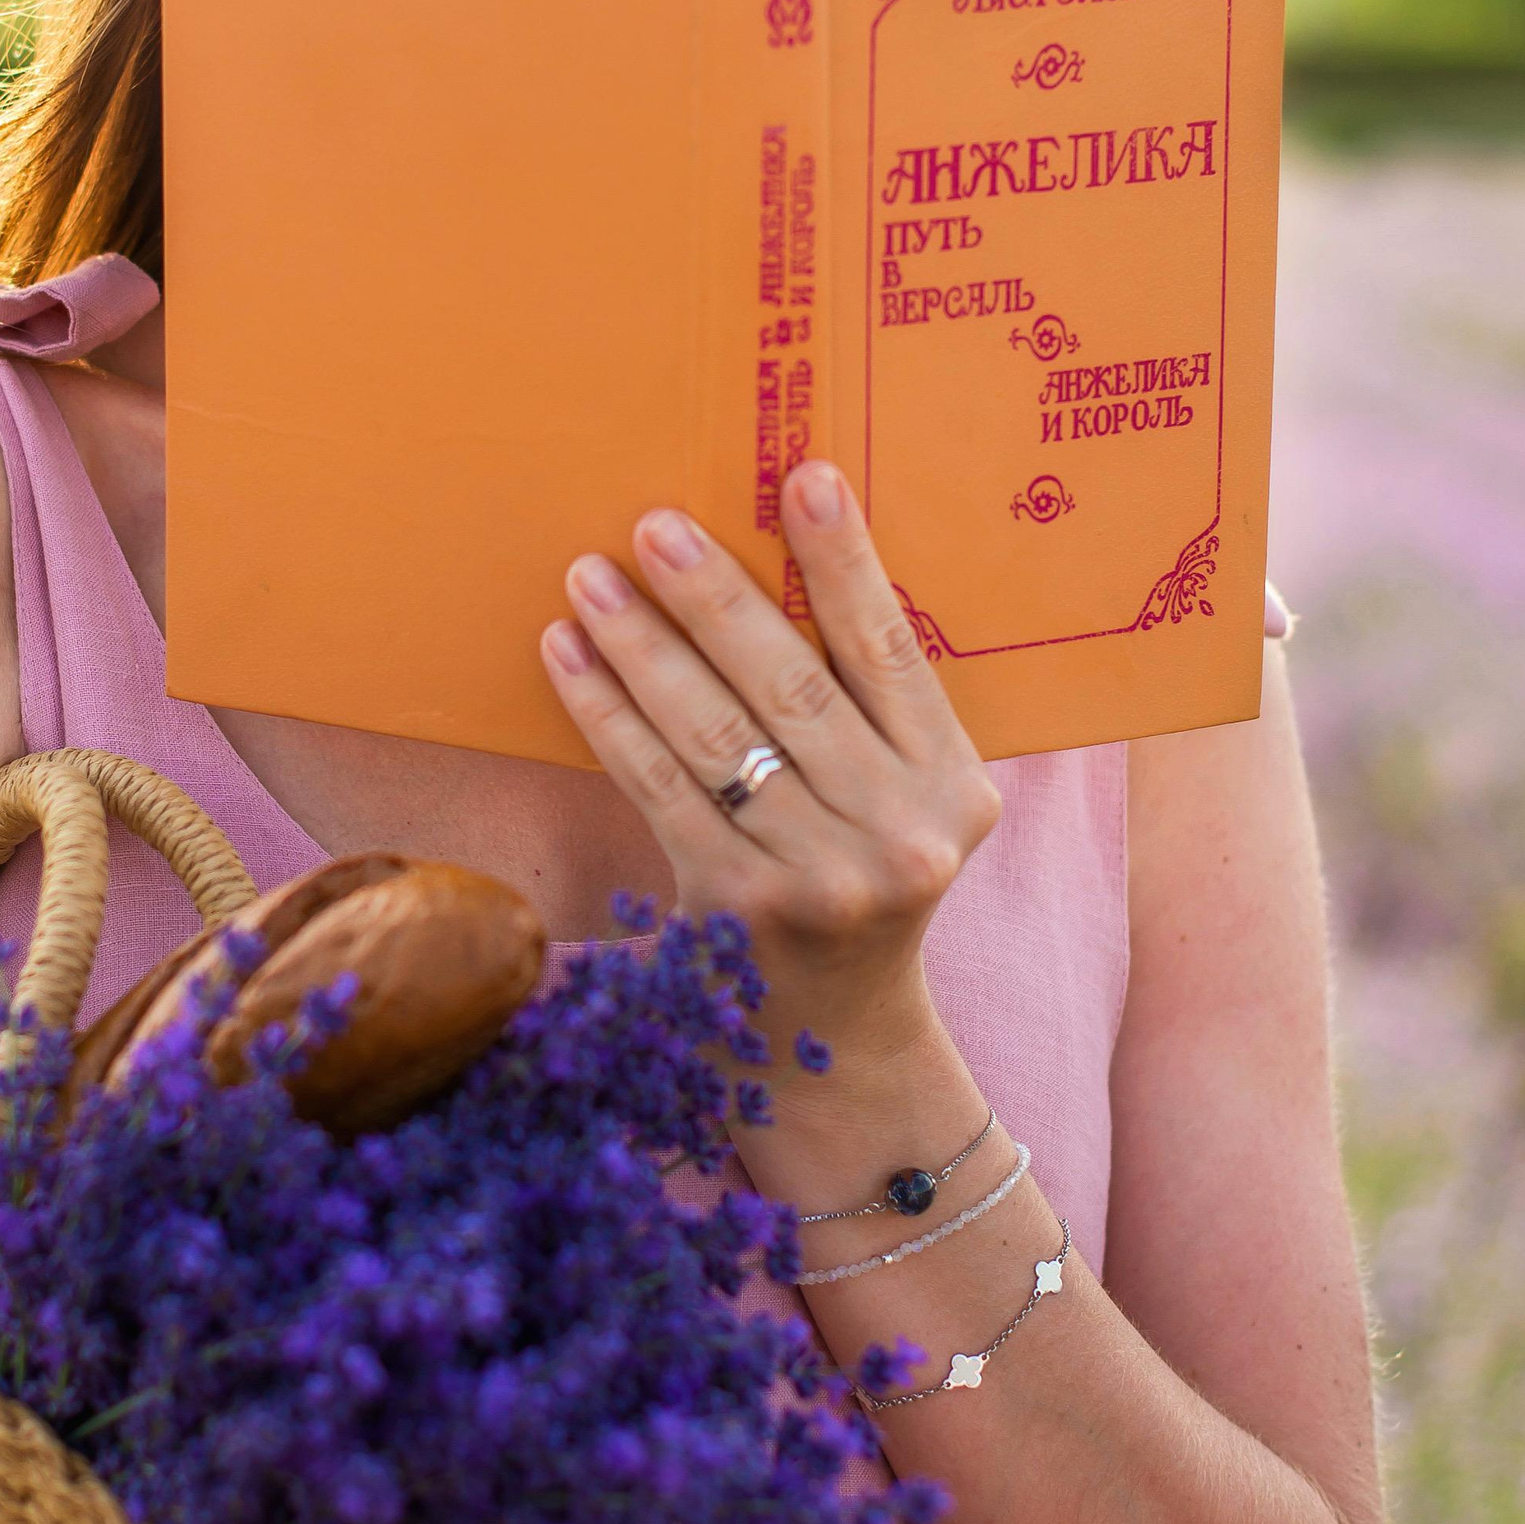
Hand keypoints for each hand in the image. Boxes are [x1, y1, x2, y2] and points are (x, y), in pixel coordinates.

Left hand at [540, 460, 1002, 1064]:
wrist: (835, 1046)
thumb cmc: (859, 886)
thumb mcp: (902, 805)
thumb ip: (866, 713)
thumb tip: (781, 561)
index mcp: (956, 789)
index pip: (893, 655)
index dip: (847, 563)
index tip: (805, 476)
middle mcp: (901, 835)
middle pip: (793, 688)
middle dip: (717, 597)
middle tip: (656, 524)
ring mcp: (818, 878)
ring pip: (716, 736)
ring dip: (643, 647)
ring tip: (591, 577)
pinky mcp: (734, 908)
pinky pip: (658, 788)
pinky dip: (607, 716)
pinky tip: (568, 657)